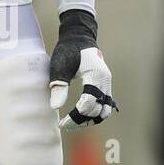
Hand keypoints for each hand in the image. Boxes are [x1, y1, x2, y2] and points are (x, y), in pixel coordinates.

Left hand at [48, 9, 117, 129]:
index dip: (75, 116)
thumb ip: (59, 86)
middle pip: (98, 110)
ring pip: (105, 111)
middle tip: (65, 125)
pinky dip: (94, 113)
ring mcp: (107, 84)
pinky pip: (104, 105)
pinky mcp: (105, 87)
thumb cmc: (68, 50)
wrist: (79, 39)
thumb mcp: (60, 66)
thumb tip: (55, 107)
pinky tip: (80, 117)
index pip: (89, 103)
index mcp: (96, 75)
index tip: (62, 123)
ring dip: (91, 120)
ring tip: (73, 123)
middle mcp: (105, 81)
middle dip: (82, 120)